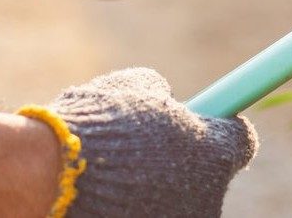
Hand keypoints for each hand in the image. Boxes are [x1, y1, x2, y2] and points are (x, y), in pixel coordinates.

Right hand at [49, 68, 255, 217]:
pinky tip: (107, 195)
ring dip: (158, 188)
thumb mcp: (133, 87)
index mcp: (214, 153)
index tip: (206, 122)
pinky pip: (153, 214)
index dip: (221, 128)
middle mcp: (209, 198)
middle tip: (146, 150)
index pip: (241, 141)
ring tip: (116, 173)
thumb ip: (160, 94)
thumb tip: (164, 97)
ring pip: (178, 200)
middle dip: (183, 162)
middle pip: (208, 177)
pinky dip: (136, 206)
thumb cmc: (95, 127)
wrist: (50, 177)